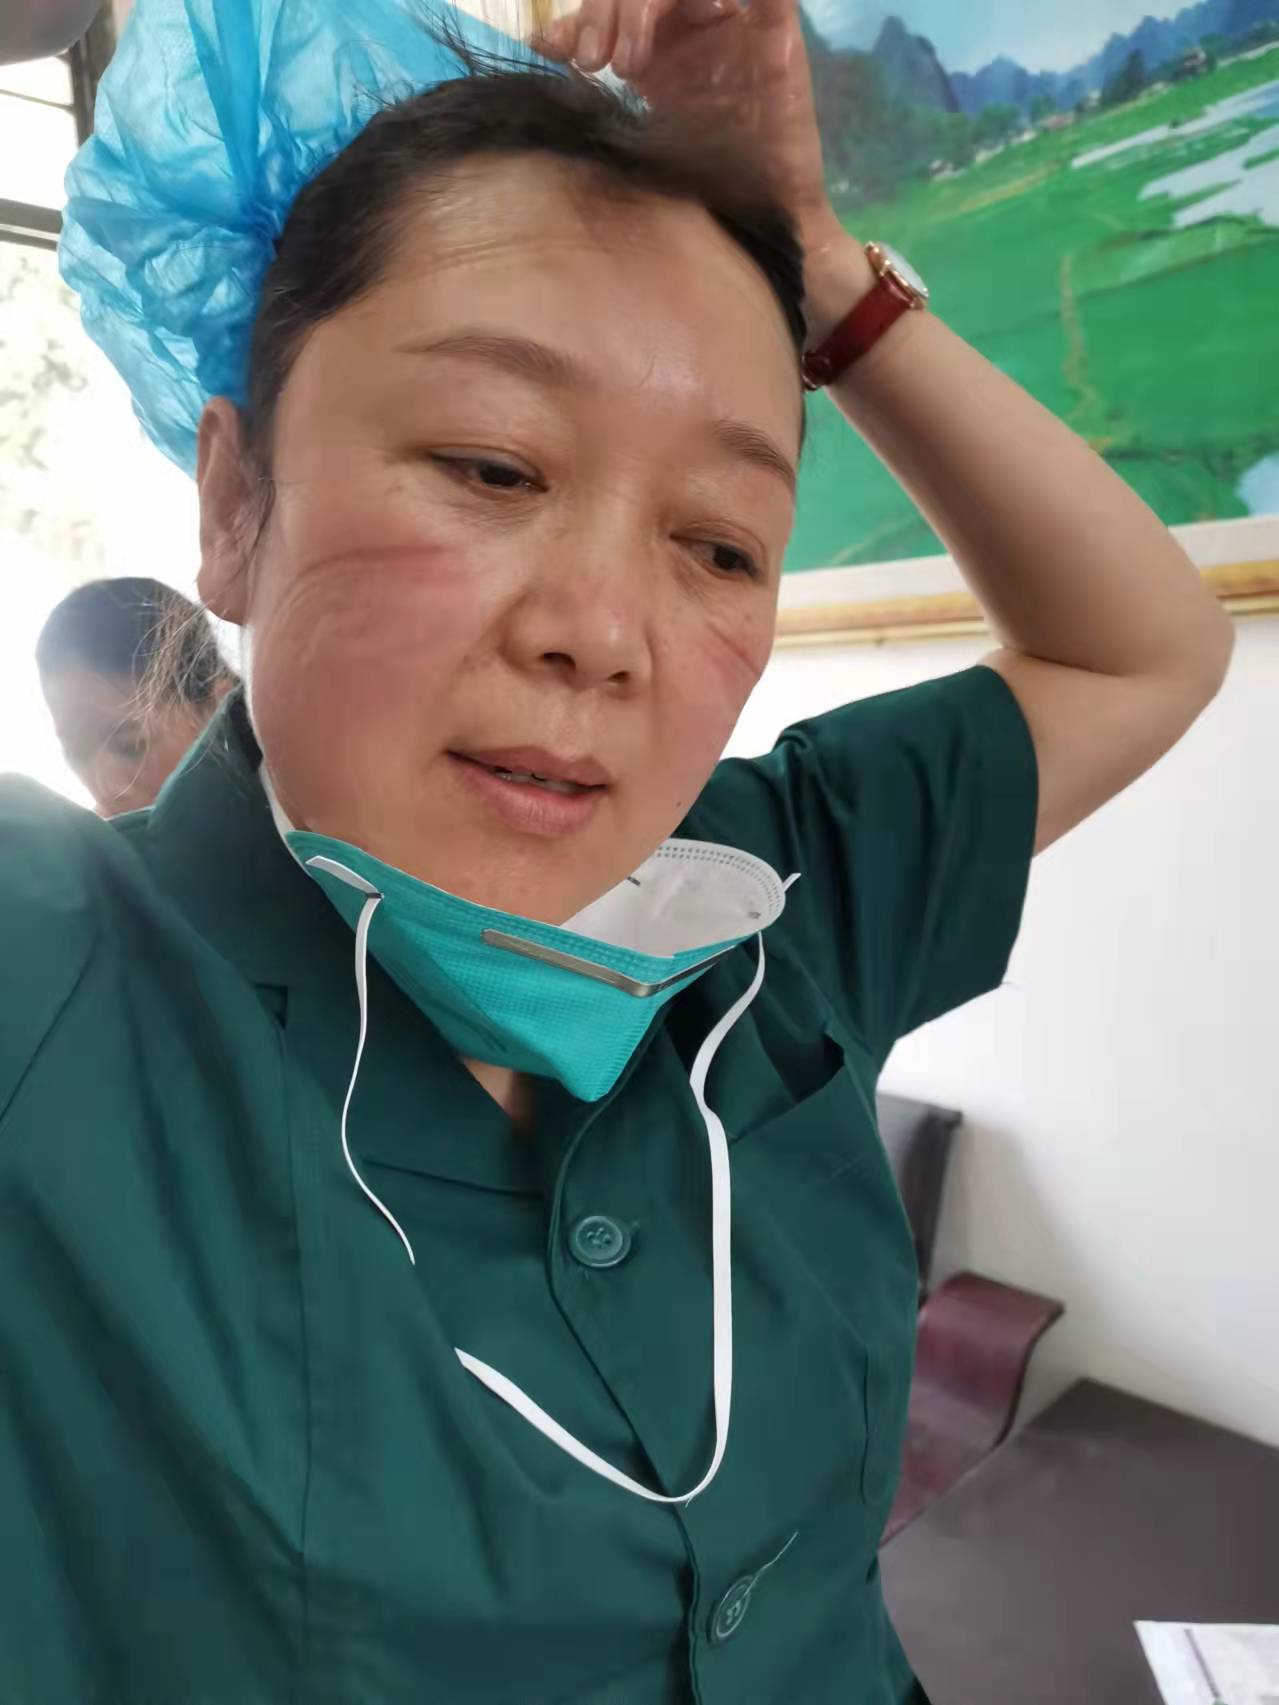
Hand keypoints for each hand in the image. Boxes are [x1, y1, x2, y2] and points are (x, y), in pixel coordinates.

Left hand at [535, 0, 835, 242]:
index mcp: (658, 38)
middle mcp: (693, 20)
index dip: (580, 17)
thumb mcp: (634, 128)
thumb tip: (537, 44)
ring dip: (645, 4)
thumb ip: (594, 87)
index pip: (611, 2)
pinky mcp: (774, 30)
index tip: (555, 51)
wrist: (761, 213)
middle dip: (607, 10)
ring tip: (627, 62)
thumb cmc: (699, 179)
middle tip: (592, 59)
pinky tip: (706, 10)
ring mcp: (733, 20)